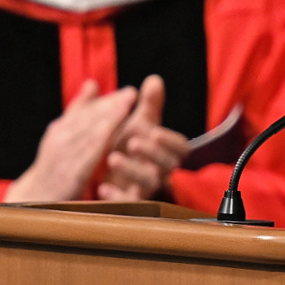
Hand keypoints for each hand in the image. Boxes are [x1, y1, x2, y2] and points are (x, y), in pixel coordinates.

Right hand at [4, 80, 139, 202]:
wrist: (31, 200)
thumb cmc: (53, 166)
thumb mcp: (63, 137)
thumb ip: (78, 111)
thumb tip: (93, 83)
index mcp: (60, 130)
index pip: (86, 112)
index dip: (108, 102)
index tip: (131, 93)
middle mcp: (59, 139)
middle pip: (87, 120)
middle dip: (110, 106)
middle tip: (133, 95)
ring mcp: (61, 156)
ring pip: (86, 134)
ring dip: (105, 120)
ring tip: (126, 109)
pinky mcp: (66, 175)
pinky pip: (83, 158)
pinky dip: (97, 146)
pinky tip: (112, 138)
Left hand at [96, 75, 187, 201]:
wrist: (102, 173)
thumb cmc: (125, 145)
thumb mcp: (136, 124)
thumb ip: (148, 105)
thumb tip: (154, 80)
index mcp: (164, 151)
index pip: (182, 148)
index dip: (171, 142)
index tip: (154, 132)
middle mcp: (159, 170)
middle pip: (168, 166)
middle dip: (153, 154)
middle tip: (133, 142)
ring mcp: (145, 189)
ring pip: (149, 184)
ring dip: (132, 170)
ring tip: (112, 158)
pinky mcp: (129, 204)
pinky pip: (128, 205)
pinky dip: (116, 196)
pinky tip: (102, 187)